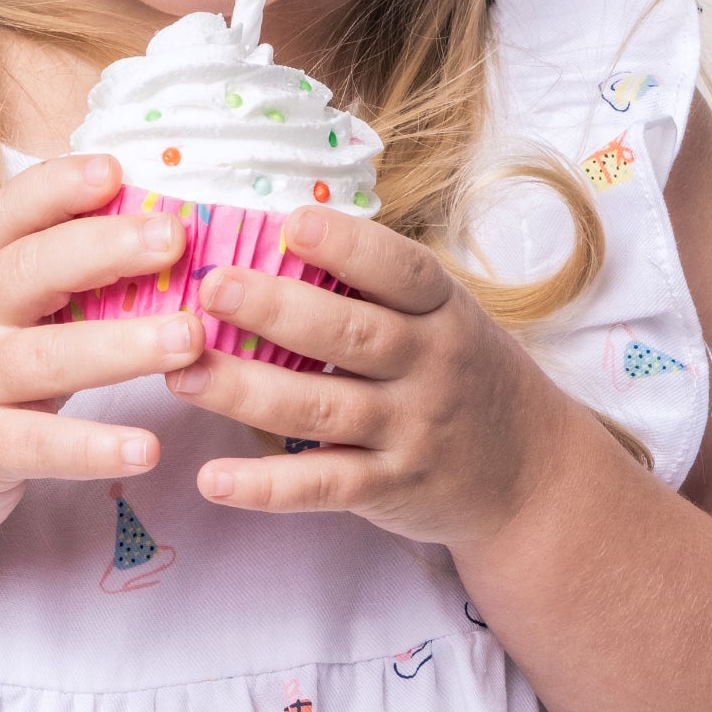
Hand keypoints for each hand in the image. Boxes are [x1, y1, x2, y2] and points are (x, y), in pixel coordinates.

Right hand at [0, 152, 202, 534]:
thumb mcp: (6, 312)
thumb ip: (69, 278)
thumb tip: (168, 234)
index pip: (11, 214)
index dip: (58, 188)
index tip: (113, 170)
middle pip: (27, 271)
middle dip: (101, 248)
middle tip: (172, 238)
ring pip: (43, 357)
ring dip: (120, 346)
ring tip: (188, 338)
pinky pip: (38, 444)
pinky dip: (92, 447)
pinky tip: (147, 449)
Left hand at [163, 209, 568, 547]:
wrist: (530, 473)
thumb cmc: (464, 375)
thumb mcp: (444, 318)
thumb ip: (377, 289)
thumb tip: (274, 230)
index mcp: (442, 311)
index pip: (399, 270)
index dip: (346, 244)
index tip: (287, 223)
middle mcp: (430, 367)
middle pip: (350, 335)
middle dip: (276, 309)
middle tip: (210, 288)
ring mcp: (410, 430)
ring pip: (321, 410)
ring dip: (246, 392)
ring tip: (182, 375)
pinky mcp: (390, 488)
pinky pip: (322, 486)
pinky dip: (265, 487)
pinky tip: (212, 478)